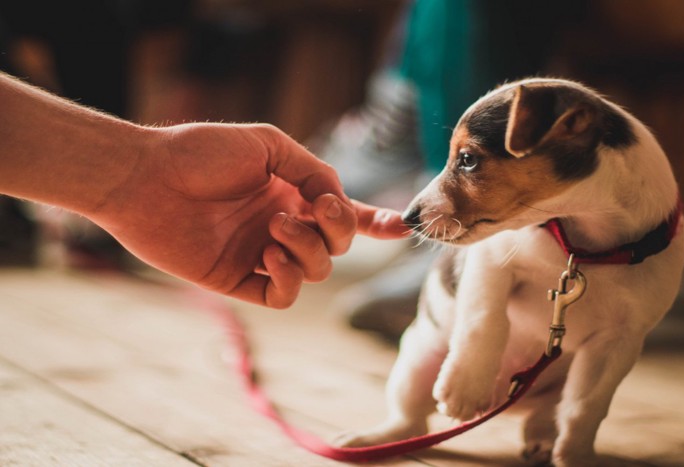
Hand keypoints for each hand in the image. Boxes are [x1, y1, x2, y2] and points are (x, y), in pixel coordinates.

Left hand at [92, 123, 406, 306]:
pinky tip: (267, 254)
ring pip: (316, 271)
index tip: (399, 228)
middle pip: (337, 245)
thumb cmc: (202, 152)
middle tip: (310, 209)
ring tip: (274, 226)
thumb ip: (314, 172)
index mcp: (292, 193)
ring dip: (308, 248)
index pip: (342, 214)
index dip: (374, 222)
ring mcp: (262, 254)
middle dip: (337, 229)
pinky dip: (287, 278)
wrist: (147, 177)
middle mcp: (282, 226)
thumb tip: (339, 204)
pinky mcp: (239, 280)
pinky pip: (283, 295)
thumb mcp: (269, 146)